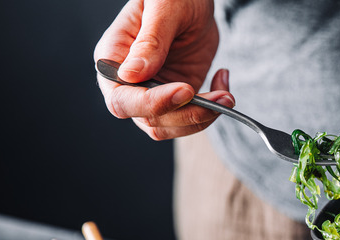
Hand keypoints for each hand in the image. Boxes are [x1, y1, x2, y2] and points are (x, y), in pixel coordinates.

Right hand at [93, 0, 234, 139]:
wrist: (194, 0)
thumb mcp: (164, 9)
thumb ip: (150, 41)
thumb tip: (131, 74)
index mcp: (113, 58)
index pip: (121, 99)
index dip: (152, 103)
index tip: (185, 90)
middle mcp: (128, 82)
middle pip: (148, 119)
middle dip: (186, 114)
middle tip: (220, 99)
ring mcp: (153, 93)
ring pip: (169, 126)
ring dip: (202, 117)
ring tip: (227, 96)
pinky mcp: (176, 98)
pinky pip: (189, 119)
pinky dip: (211, 111)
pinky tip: (222, 84)